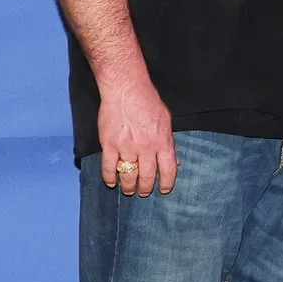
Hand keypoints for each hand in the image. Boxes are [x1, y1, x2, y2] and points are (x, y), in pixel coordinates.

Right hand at [97, 75, 176, 195]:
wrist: (126, 89)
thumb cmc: (148, 102)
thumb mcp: (166, 121)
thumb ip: (168, 143)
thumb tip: (173, 162)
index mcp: (163, 142)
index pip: (168, 170)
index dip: (167, 184)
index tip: (164, 190)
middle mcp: (146, 147)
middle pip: (147, 176)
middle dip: (146, 188)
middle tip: (143, 193)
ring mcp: (126, 147)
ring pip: (128, 175)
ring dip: (129, 186)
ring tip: (128, 190)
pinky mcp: (109, 144)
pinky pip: (109, 167)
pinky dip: (109, 177)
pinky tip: (111, 182)